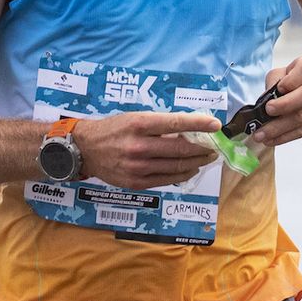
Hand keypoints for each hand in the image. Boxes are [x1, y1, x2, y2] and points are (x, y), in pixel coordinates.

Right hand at [72, 112, 220, 189]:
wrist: (85, 149)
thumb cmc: (113, 129)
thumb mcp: (134, 118)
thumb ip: (160, 124)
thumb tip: (190, 129)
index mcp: (139, 124)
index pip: (176, 123)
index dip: (199, 124)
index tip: (216, 124)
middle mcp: (139, 146)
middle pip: (180, 148)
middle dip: (202, 147)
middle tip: (214, 146)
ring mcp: (138, 167)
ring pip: (176, 167)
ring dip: (196, 162)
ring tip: (206, 158)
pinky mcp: (136, 182)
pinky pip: (166, 179)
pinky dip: (182, 174)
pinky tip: (190, 169)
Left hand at [259, 57, 301, 145]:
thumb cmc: (296, 86)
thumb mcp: (281, 76)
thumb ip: (273, 83)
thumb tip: (265, 100)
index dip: (292, 80)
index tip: (279, 89)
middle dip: (285, 105)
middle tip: (267, 112)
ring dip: (279, 128)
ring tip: (261, 134)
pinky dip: (286, 137)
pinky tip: (272, 139)